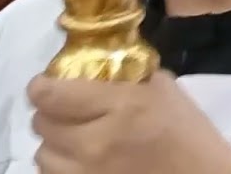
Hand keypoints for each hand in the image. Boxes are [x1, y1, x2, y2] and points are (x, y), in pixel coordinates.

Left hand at [29, 72, 230, 173]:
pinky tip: (82, 161)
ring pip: (41, 154)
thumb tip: (96, 67)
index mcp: (121, 106)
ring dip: (55, 144)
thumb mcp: (166, 91)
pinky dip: (61, 167)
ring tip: (76, 139)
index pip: (49, 94)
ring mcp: (87, 173)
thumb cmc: (190, 134)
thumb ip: (128, 77)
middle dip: (51, 113)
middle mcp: (96, 141)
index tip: (49, 83)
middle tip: (69, 110)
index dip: (41, 86)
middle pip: (41, 123)